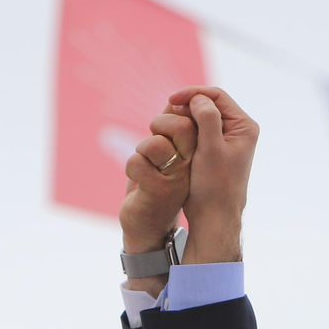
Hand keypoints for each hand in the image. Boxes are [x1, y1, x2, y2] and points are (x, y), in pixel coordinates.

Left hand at [117, 107, 199, 292]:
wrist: (149, 224)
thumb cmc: (157, 183)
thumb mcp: (168, 153)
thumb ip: (172, 128)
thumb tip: (174, 104)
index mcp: (197, 152)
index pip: (192, 119)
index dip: (176, 111)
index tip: (163, 122)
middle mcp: (192, 165)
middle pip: (181, 126)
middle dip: (159, 124)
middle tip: (153, 142)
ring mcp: (177, 179)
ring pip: (154, 144)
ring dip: (142, 150)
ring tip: (145, 164)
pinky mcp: (159, 191)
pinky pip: (137, 163)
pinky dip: (131, 168)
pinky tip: (139, 183)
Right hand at [167, 86, 256, 262]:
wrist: (214, 217)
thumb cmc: (214, 186)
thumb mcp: (211, 150)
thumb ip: (208, 119)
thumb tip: (199, 98)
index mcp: (244, 127)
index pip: (217, 96)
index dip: (193, 94)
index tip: (171, 100)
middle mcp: (238, 131)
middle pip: (209, 105)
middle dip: (187, 106)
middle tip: (166, 114)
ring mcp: (227, 140)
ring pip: (202, 118)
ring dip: (184, 118)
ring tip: (167, 126)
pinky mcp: (215, 150)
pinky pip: (198, 132)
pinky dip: (184, 130)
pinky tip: (171, 137)